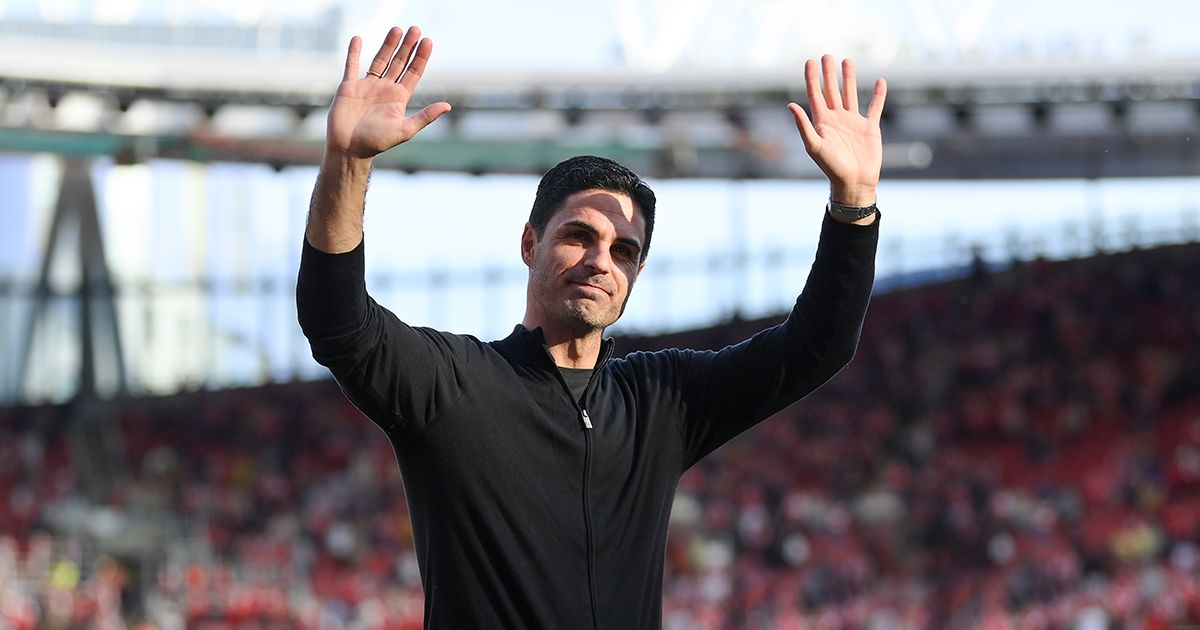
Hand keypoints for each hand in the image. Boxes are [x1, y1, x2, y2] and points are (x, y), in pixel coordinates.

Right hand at [326, 26, 451, 159]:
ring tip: (397, 29)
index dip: (421, 57)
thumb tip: (448, 106)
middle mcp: (385, 89)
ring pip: (379, 60)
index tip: (428, 41)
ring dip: (388, 45)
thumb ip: (425, 117)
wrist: (349, 149)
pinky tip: (358, 38)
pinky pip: (352, 65)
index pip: (413, 72)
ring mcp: (367, 86)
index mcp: (399, 98)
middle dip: (408, 46)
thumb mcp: (405, 130)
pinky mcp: (349, 87)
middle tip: (415, 29)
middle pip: (399, 62)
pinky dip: (354, 52)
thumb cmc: (377, 143)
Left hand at [788, 55, 886, 206]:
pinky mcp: (870, 127)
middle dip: (828, 73)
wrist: (854, 182)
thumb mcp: (814, 145)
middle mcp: (836, 119)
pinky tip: (879, 81)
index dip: (812, 78)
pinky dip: (878, 95)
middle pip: (831, 90)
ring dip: (849, 78)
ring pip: (850, 94)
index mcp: (822, 122)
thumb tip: (790, 104)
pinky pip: (875, 107)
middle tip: (826, 56)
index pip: (815, 94)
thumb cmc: (832, 167)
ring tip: (847, 61)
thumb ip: (803, 125)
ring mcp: (853, 122)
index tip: (810, 61)